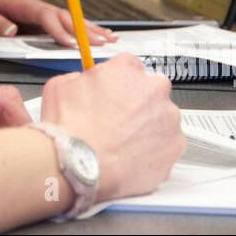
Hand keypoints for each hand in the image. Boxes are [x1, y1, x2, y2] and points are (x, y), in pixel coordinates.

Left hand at [0, 0, 115, 46]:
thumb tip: (11, 30)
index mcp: (20, 3)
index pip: (45, 16)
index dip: (59, 30)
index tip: (71, 43)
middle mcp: (32, 6)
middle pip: (64, 16)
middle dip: (85, 29)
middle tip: (104, 41)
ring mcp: (36, 12)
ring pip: (67, 20)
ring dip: (88, 29)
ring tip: (109, 38)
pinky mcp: (35, 19)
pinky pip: (61, 24)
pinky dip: (78, 30)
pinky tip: (91, 36)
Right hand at [40, 54, 184, 201]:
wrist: (80, 167)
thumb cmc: (71, 130)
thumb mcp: (59, 86)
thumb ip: (80, 78)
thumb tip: (84, 81)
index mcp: (127, 68)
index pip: (129, 67)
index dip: (118, 84)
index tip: (113, 95)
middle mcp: (153, 88)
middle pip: (150, 90)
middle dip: (137, 104)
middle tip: (117, 121)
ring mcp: (168, 118)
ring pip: (161, 118)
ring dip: (147, 127)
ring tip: (122, 142)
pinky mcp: (176, 145)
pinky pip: (167, 144)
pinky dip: (154, 150)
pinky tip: (132, 155)